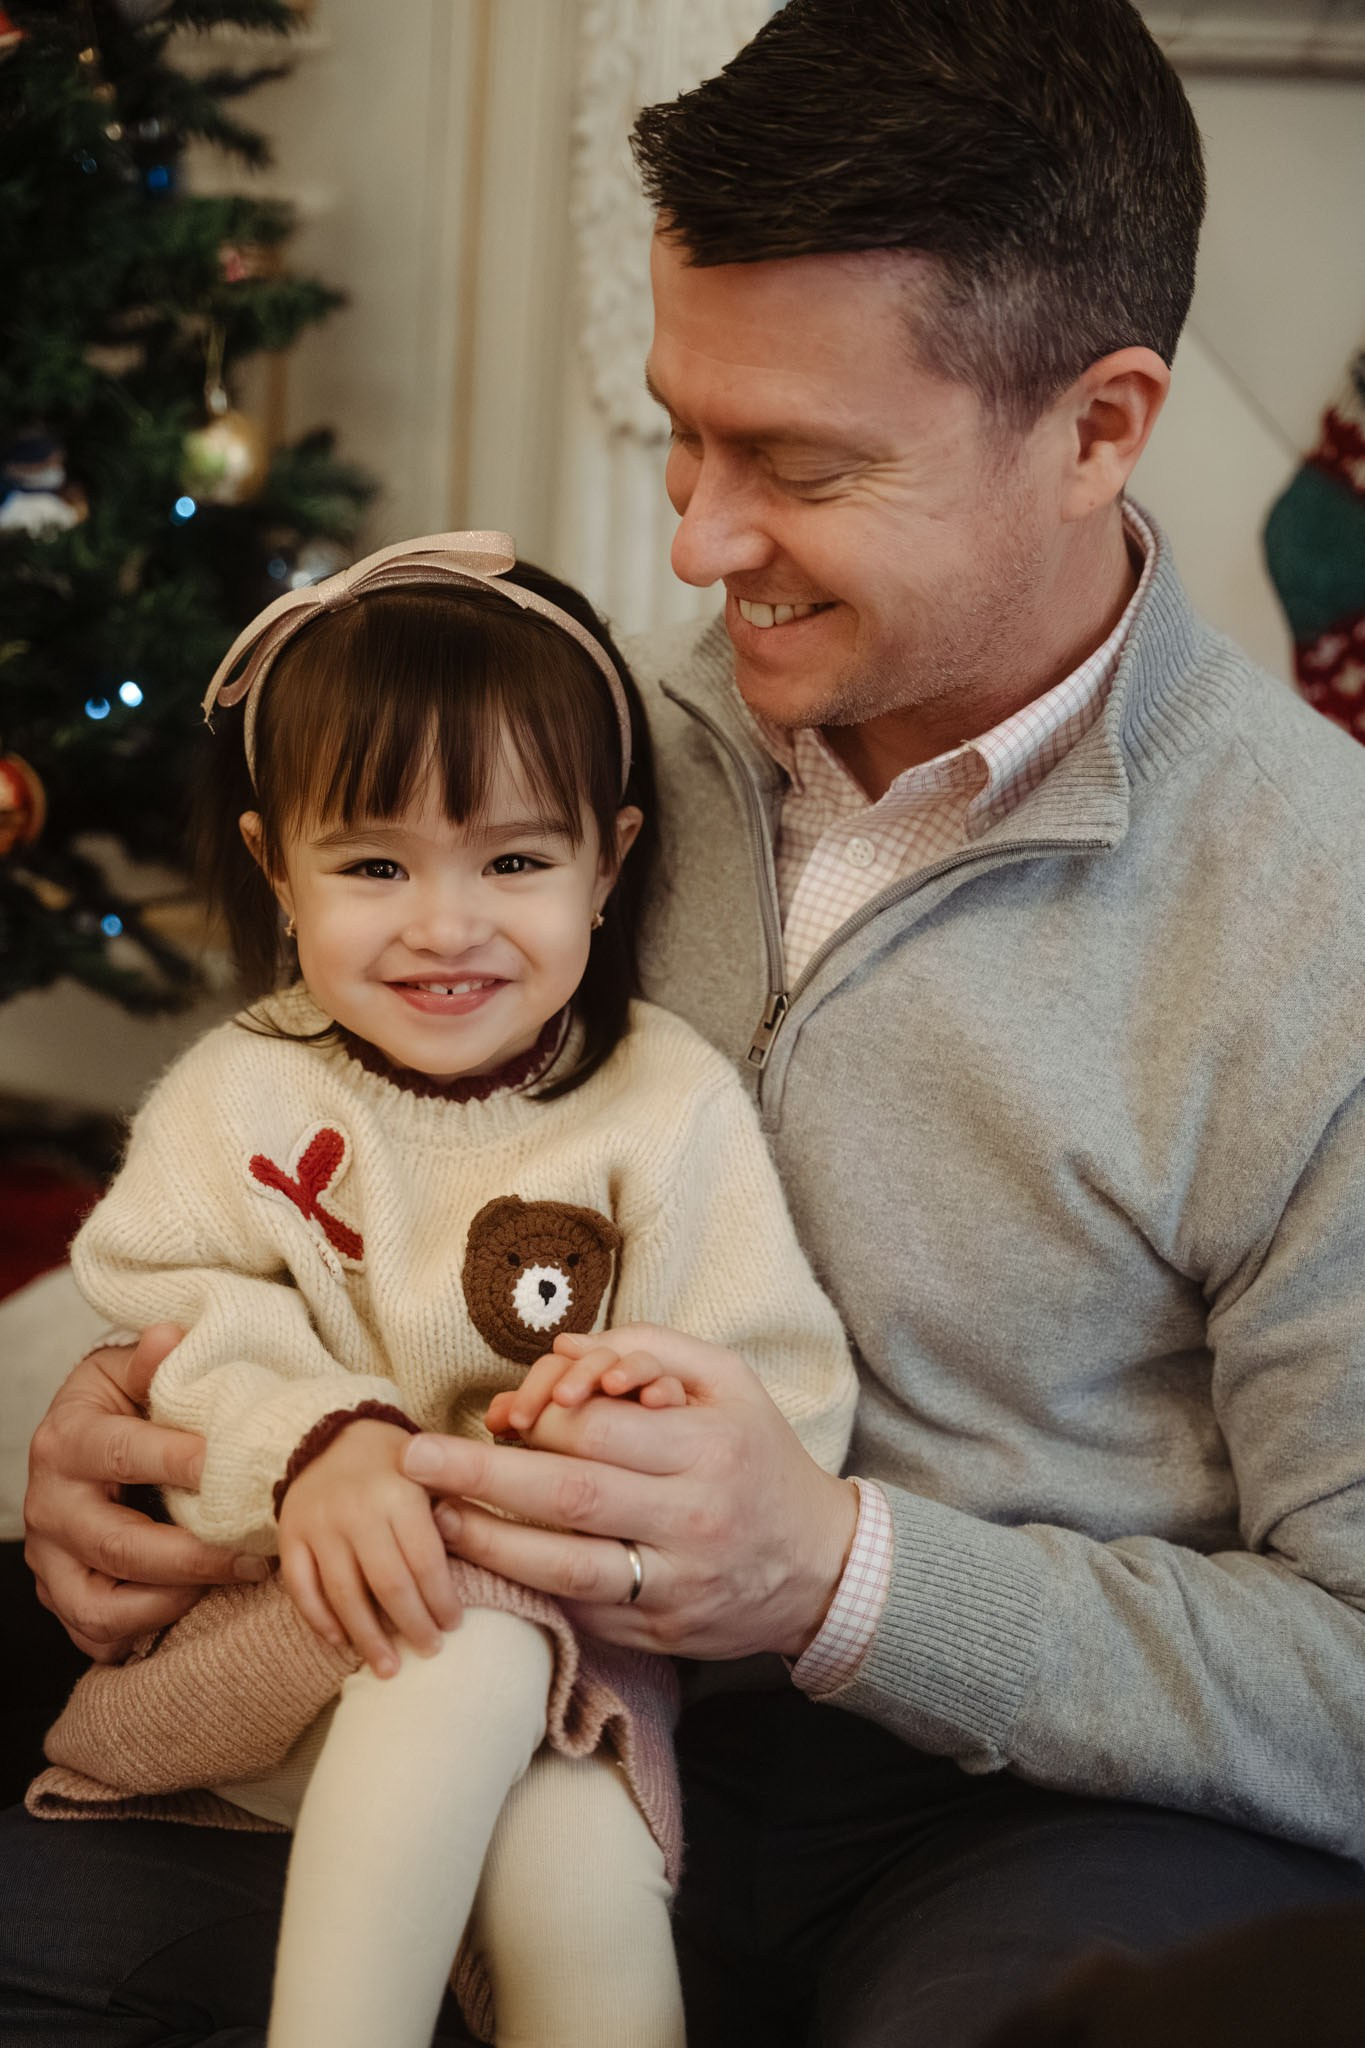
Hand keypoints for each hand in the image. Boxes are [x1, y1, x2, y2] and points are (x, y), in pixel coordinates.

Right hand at [24, 1323, 264, 1663]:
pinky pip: (94, 1634)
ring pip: (99, 1605)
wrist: (80, 1440)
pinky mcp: (60, 1592)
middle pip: (118, 1544)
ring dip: (172, 1602)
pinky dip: (142, 1633)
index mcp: (67, 1439)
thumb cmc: (121, 1402)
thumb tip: (172, 1335)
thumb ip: (155, 1362)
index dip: (174, 1461)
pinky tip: (192, 1608)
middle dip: (195, 1555)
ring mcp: (50, 1556)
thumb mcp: (131, 1370)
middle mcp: (49, 1503)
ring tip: (228, 1581)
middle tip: (255, 1553)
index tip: (229, 1465)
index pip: (119, 1453)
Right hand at [278, 1420, 462, 1677]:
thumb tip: (483, 1559)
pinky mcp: (287, 1534)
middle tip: (429, 1651)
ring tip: (389, 1668)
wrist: (333, 1435)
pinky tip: (340, 1643)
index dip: (441, 1599)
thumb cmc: (397, 1463)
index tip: (454, 1625)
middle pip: (387, 1584)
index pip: (425, 1560)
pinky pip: (300, 1588)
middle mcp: (357, 1509)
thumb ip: (452, 1510)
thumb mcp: (431, 1472)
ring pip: (343, 1594)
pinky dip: (319, 1620)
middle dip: (412, 1625)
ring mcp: (318, 1524)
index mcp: (400, 1492)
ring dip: (367, 1638)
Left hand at [405, 1326, 858, 1661]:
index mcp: (708, 1448)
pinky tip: (484, 1565)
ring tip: (436, 1518)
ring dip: (488, 1543)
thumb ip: (649, 1348)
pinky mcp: (657, 1632)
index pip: (599, 1430)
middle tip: (416, 1458)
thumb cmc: (761, 1457)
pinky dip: (526, 1586)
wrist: (820, 1566)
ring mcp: (673, 1583)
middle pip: (569, 1496)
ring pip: (564, 1567)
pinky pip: (580, 1608)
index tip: (497, 1412)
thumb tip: (560, 1351)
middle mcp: (690, 1518)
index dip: (538, 1418)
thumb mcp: (730, 1382)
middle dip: (482, 1476)